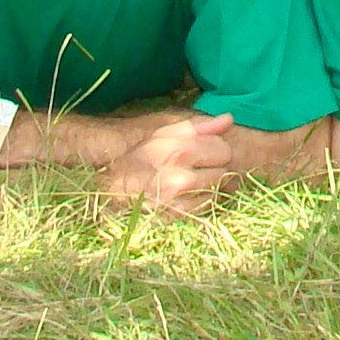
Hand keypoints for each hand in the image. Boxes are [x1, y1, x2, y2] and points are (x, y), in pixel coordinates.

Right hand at [104, 110, 239, 212]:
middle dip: (216, 167)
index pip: (224, 149)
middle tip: (198, 165)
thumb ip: (197, 126)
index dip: (216, 148)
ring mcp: (181, 203)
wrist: (111, 191)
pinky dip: (201, 199)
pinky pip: (206, 205)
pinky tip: (186, 194)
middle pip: (224, 171)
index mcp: (178, 151)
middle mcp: (182, 179)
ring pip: (218, 190)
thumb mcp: (162, 133)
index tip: (204, 150)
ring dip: (210, 184)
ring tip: (191, 179)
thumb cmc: (139, 158)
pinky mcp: (179, 219)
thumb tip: (228, 119)